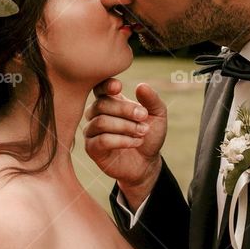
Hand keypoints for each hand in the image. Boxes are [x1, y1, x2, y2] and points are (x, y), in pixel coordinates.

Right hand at [83, 78, 166, 203]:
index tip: (119, 87)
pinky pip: (102, 140)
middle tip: (143, 117)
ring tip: (142, 132)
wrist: (147, 162)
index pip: (99, 88)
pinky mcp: (92, 148)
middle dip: (125, 110)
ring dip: (126, 126)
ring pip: (101, 122)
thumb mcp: (157, 115)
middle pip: (101, 104)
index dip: (106, 85)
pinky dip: (122, 140)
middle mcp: (95, 114)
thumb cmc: (149, 135)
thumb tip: (141, 85)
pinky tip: (135, 142)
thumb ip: (151, 99)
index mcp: (109, 101)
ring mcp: (91, 131)